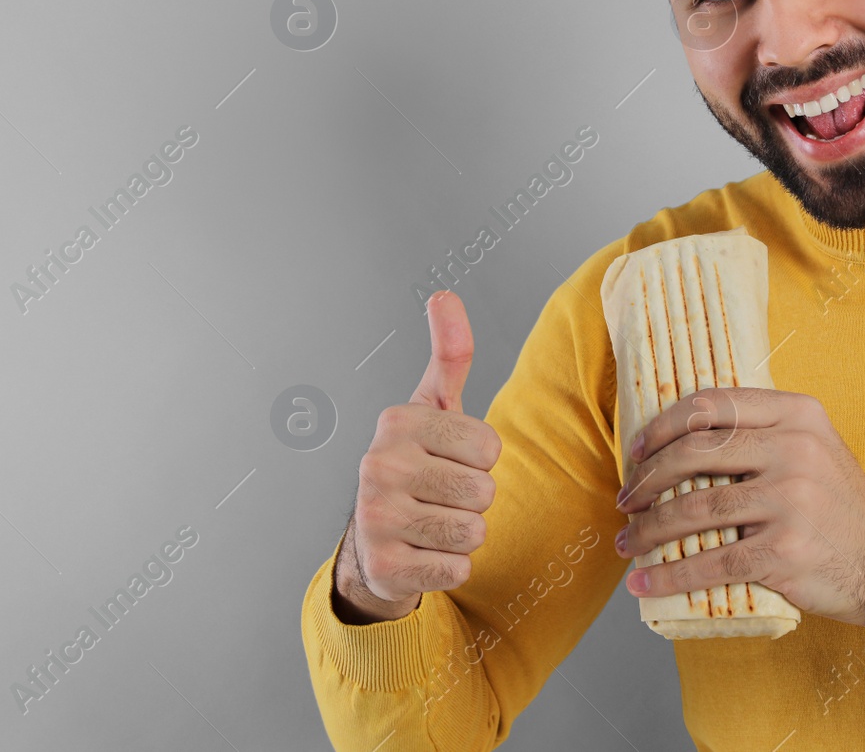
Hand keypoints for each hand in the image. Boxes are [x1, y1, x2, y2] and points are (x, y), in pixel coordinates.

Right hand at [333, 291, 501, 624]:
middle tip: (442, 497)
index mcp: (397, 422)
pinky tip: (423, 553)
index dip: (481, 460)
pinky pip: (457, 568)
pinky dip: (450, 567)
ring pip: (474, 531)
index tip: (450, 461)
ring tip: (433, 524)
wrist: (375, 542)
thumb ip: (449, 353)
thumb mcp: (434, 408)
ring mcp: (377, 518)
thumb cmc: (416, 466)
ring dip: (464, 534)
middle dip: (475, 501)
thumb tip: (444, 294)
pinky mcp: (385, 566)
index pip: (489, 446)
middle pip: (484, 491)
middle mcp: (379, 465)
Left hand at [612, 388, 864, 629]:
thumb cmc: (837, 505)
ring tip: (627, 542)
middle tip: (626, 501)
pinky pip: (711, 562)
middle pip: (693, 454)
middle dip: (646, 480)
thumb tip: (678, 437)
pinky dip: (671, 575)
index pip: (710, 405)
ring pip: (694, 509)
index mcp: (797, 413)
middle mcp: (795, 449)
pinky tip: (646, 582)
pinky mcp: (785, 551)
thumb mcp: (812, 447)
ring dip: (648, 530)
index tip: (636, 451)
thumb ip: (760, 432)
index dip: (662, 426)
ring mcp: (790, 500)